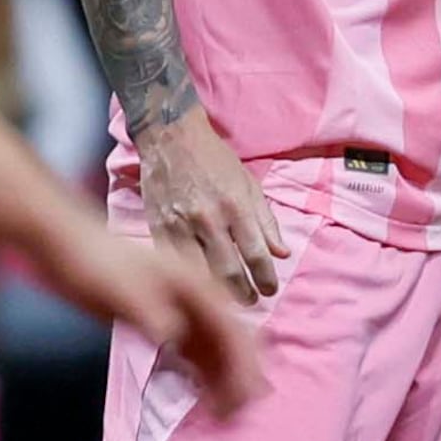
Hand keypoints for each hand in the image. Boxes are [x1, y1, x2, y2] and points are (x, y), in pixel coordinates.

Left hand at [37, 222, 266, 407]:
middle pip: (234, 341)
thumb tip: (174, 336)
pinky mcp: (169, 322)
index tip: (242, 398)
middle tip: (234, 414)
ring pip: (218, 350)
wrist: (68, 248)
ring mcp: (185, 311)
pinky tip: (202, 396)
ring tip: (222, 414)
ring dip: (224, 379)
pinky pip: (197, 352)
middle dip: (240, 377)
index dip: (243, 365)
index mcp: (197, 286)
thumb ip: (149, 311)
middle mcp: (199, 299)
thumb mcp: (121, 287)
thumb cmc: (95, 264)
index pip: (233, 330)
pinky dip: (204, 375)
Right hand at [131, 109, 284, 301]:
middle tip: (252, 302)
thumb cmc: (214, 160)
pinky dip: (189, 279)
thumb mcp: (248, 184)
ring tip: (229, 302)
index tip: (270, 290)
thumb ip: (266, 221)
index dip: (266, 278)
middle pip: (229, 271)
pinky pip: (176, 264)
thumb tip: (282, 253)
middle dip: (244, 294)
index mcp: (236, 206)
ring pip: (201, 274)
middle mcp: (209, 218)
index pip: (256, 254)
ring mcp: (180, 225)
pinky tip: (199, 287)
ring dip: (218, 294)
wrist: (170, 138)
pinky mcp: (158, 229)